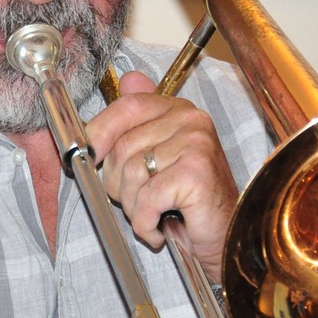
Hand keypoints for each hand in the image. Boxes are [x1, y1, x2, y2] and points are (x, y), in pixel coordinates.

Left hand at [83, 70, 237, 281]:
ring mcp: (196, 144)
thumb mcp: (160, 158)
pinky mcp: (196, 173)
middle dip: (117, 184)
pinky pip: (147, 197)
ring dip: (133, 207)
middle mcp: (191, 120)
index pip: (127, 107)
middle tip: (138, 201)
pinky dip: (145, 222)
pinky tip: (159, 229)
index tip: (91, 157)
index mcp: (179, 110)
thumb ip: (141, 120)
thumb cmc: (189, 202)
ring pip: (131, 173)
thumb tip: (128, 79)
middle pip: (123, 146)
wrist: (226, 237)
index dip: (99, 132)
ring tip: (153, 214)